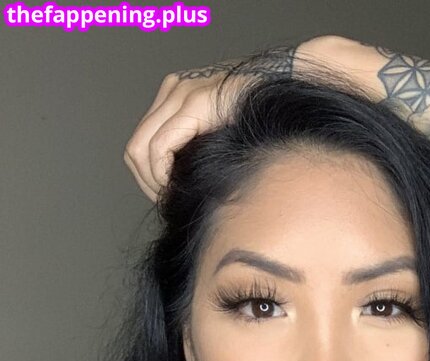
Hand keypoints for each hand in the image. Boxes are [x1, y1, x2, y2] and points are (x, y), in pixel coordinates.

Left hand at [123, 36, 339, 201]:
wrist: (290, 85)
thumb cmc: (266, 117)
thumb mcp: (225, 137)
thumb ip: (202, 150)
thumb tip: (184, 185)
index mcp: (177, 97)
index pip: (143, 142)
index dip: (148, 177)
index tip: (169, 197)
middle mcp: (174, 90)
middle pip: (135, 147)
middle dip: (147, 182)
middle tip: (168, 202)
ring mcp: (181, 93)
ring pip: (140, 148)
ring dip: (153, 180)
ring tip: (175, 195)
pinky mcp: (193, 102)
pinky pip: (159, 146)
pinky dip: (162, 172)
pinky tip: (180, 184)